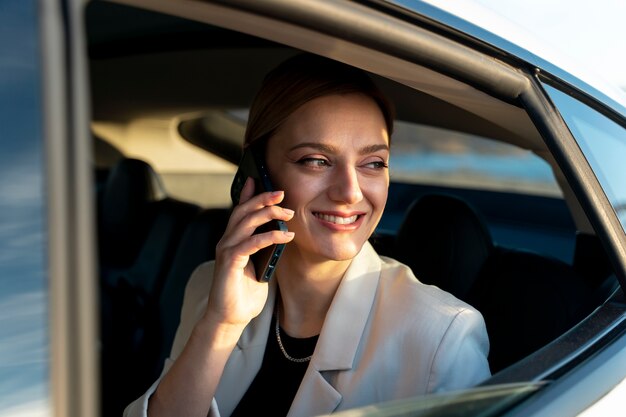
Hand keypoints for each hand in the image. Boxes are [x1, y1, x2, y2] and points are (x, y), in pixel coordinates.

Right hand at [205, 177, 294, 328]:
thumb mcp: (259, 265)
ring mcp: (226, 251)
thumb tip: (282, 233)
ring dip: (268, 214)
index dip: (248, 194)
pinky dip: (268, 237)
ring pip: (246, 223)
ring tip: (288, 212)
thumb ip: (264, 249)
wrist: (230, 318)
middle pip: (243, 212)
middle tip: (281, 193)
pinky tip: (284, 235)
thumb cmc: (244, 292)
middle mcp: (226, 241)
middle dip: (262, 199)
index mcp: (232, 240)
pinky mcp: (229, 263)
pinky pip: (250, 244)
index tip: (259, 178)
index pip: (239, 211)